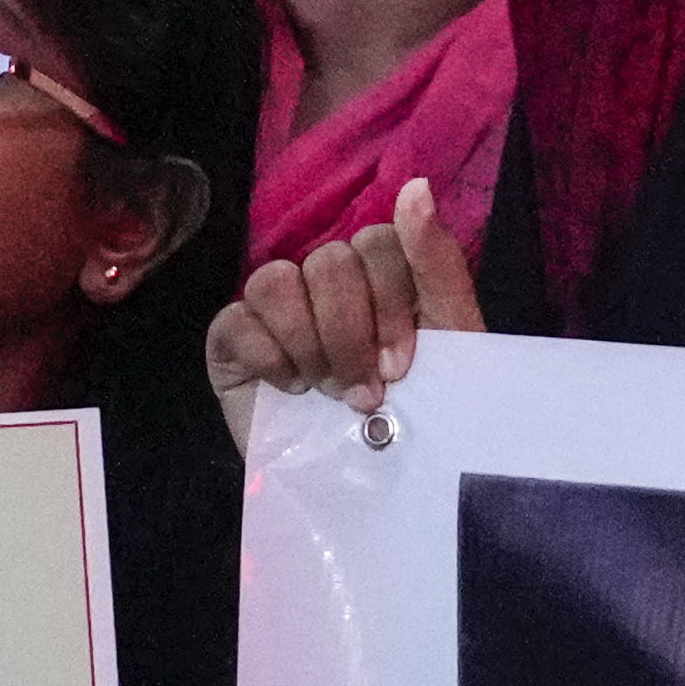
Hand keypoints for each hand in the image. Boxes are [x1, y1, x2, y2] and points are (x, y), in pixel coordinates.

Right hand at [207, 177, 475, 439]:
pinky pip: (234, 320)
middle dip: (350, 336)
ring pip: (274, 279)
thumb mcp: (453, 343)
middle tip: (366, 394)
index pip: (376, 241)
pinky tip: (291, 392)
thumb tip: (416, 187)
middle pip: (328, 261)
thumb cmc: (423, 422)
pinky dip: (267, 358)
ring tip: (327, 394)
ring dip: (309, 346)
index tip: (402, 365)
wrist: (372, 498)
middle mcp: (327, 284)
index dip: (389, 301)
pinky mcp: (232, 344)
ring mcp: (276, 311)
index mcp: (381, 277)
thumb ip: (437, 264)